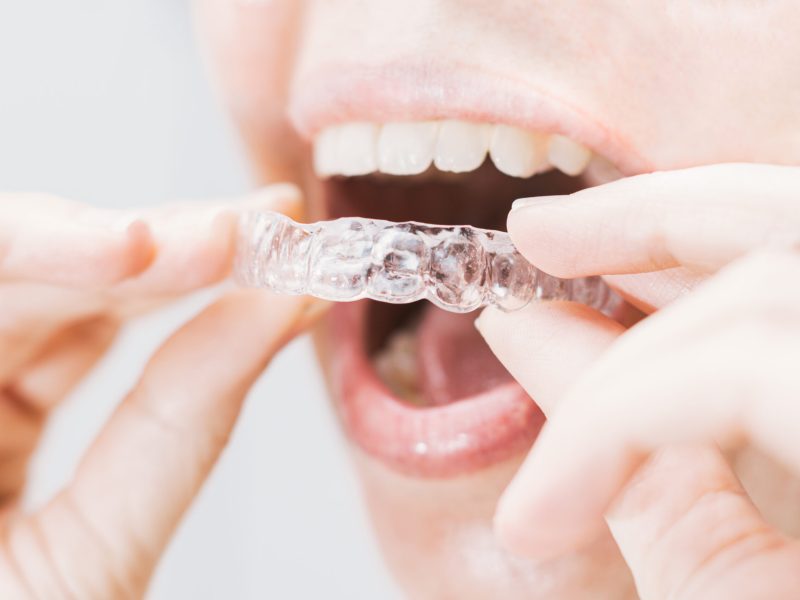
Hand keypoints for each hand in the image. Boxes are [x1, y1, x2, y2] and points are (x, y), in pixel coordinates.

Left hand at [0, 187, 312, 597]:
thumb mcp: (85, 577)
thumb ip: (180, 432)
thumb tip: (272, 315)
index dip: (59, 249)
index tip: (175, 244)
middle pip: (18, 280)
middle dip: (150, 250)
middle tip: (260, 228)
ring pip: (53, 301)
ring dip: (167, 270)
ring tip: (261, 246)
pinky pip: (71, 345)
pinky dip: (156, 322)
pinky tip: (224, 294)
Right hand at [477, 164, 799, 598]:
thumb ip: (642, 484)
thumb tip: (532, 341)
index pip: (745, 368)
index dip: (609, 423)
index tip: (532, 517)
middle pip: (799, 236)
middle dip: (650, 228)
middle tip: (535, 238)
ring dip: (691, 230)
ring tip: (580, 242)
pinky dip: (736, 280)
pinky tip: (668, 287)